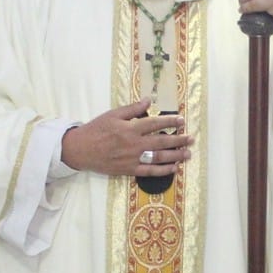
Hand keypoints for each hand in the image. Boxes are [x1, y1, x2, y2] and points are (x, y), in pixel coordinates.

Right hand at [60, 98, 195, 177]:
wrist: (81, 150)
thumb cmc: (96, 129)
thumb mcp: (113, 114)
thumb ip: (132, 109)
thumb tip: (149, 100)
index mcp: (130, 128)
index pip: (155, 123)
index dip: (170, 121)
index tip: (181, 120)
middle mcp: (134, 144)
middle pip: (161, 142)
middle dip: (179, 140)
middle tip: (191, 139)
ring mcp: (133, 158)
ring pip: (159, 157)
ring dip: (175, 156)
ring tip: (187, 154)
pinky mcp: (129, 170)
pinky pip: (150, 172)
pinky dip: (163, 171)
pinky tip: (173, 169)